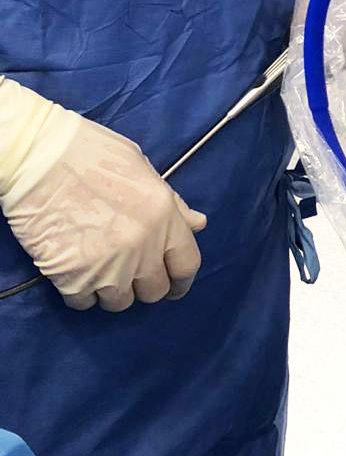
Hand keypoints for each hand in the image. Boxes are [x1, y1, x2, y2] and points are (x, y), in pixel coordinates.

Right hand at [0, 79, 205, 311]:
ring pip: (119, 302)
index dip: (181, 281)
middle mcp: (143, 247)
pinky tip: (75, 271)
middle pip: (154, 291)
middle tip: (130, 273)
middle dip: (144, 285)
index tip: (173, 285)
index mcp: (164, 216)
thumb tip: (197, 224)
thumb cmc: (90, 153)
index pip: (186, 265)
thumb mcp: (142, 169)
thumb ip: (172, 204)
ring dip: (112, 290)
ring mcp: (109, 267)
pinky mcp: (73, 278)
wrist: (38, 158)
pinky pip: (84, 302)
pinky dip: (81, 293)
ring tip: (100, 269)